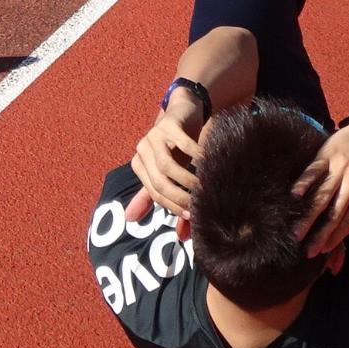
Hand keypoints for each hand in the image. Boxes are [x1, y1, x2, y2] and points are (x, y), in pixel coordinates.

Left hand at [127, 103, 203, 219]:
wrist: (185, 110)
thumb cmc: (178, 147)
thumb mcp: (173, 173)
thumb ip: (174, 202)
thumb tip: (180, 237)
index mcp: (140, 165)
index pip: (155, 194)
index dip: (172, 207)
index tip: (192, 216)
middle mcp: (142, 150)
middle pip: (158, 182)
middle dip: (179, 197)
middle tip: (198, 205)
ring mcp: (154, 136)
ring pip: (167, 166)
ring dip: (187, 180)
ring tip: (203, 187)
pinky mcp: (168, 124)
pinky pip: (183, 144)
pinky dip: (196, 156)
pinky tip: (209, 163)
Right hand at [297, 108, 348, 256]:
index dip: (337, 237)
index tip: (323, 252)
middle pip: (335, 211)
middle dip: (320, 233)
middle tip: (306, 251)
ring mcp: (342, 165)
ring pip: (322, 194)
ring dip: (308, 214)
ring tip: (296, 232)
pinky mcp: (329, 151)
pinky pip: (314, 170)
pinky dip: (304, 183)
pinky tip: (293, 197)